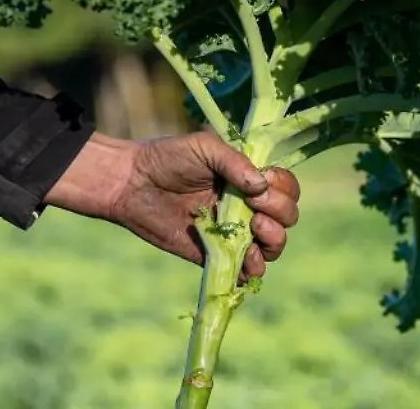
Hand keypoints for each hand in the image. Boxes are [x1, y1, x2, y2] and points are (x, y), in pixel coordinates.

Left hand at [44, 132, 299, 278]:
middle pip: (287, 217)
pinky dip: (254, 268)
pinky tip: (246, 256)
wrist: (132, 184)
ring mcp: (234, 233)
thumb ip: (235, 163)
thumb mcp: (204, 148)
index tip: (260, 184)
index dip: (282, 188)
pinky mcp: (216, 255)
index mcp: (248, 179)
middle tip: (252, 205)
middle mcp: (247, 207)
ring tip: (253, 229)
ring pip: (273, 247)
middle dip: (280, 211)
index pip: (286, 187)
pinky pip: (246, 270)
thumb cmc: (167, 158)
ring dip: (273, 240)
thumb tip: (261, 187)